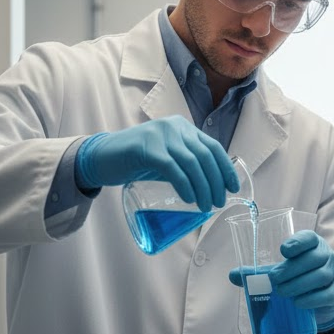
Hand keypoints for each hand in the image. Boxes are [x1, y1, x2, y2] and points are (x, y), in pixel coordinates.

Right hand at [76, 115, 239, 210]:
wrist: (100, 157)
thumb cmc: (134, 162)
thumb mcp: (164, 157)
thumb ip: (182, 165)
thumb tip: (209, 187)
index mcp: (182, 128)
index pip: (212, 146)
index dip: (226, 168)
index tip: (233, 187)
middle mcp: (174, 127)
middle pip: (205, 156)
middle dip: (216, 182)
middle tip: (218, 203)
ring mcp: (160, 136)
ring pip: (191, 163)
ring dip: (203, 187)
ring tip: (206, 206)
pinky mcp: (146, 148)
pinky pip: (172, 168)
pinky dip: (184, 184)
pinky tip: (190, 199)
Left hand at [228, 231, 333, 332]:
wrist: (320, 299)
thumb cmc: (297, 278)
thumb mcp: (280, 272)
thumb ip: (258, 273)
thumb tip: (233, 275)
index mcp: (313, 245)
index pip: (310, 238)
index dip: (298, 242)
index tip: (283, 250)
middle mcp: (327, 256)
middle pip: (314, 258)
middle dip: (293, 268)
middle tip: (274, 279)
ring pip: (321, 276)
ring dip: (299, 284)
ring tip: (282, 292)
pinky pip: (327, 295)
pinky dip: (311, 299)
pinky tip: (297, 303)